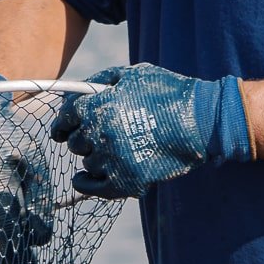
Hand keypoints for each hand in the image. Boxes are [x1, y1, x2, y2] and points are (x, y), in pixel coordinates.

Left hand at [51, 64, 252, 199]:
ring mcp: (112, 160)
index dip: (61, 124)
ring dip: (95, 157)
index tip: (61, 130)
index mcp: (99, 106)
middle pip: (74, 143)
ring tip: (116, 149)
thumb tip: (70, 95)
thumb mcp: (133, 75)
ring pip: (87, 163)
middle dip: (83, 138)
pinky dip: (85, 183)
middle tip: (99, 136)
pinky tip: (85, 177)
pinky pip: (90, 187)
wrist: (202, 121)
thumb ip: (99, 82)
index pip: (64, 118)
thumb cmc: (168, 93)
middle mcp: (100, 134)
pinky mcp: (126, 181)